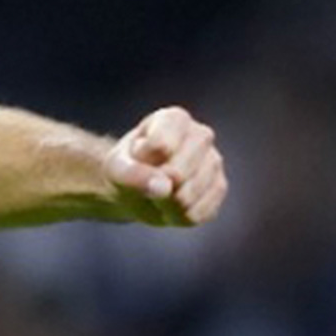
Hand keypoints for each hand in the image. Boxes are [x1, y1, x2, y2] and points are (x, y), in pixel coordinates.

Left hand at [103, 105, 226, 225]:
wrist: (139, 184)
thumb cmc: (129, 167)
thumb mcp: (116, 167)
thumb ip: (132, 174)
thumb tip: (165, 188)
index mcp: (175, 119)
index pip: (160, 147)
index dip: (141, 163)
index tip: (137, 158)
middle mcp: (201, 135)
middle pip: (177, 174)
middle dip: (155, 187)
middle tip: (148, 180)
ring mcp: (214, 162)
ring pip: (187, 197)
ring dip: (164, 205)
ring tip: (159, 192)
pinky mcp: (219, 188)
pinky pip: (197, 214)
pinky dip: (177, 216)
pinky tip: (173, 204)